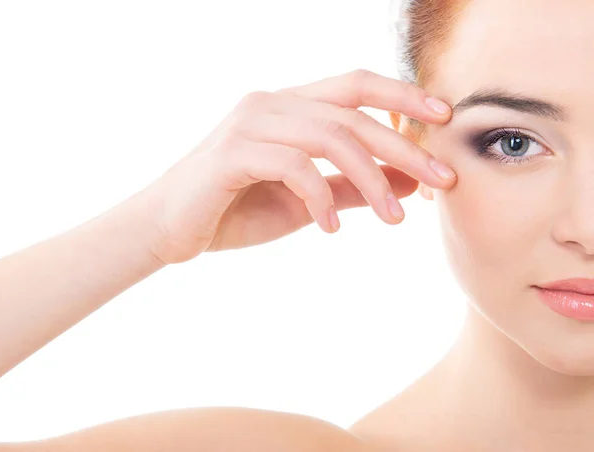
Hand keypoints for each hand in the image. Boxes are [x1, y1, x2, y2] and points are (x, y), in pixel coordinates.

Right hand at [143, 69, 455, 263]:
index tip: (446, 117)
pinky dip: (322, 198)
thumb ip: (352, 186)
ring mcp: (250, 123)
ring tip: (396, 219)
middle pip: (353, 111)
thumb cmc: (237, 209)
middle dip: (405, 144)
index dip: (403, 95)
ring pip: (330, 136)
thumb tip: (407, 182)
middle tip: (444, 180)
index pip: (356, 86)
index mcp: (290, 107)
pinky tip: (331, 229)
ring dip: (372, 179)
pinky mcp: (232, 152)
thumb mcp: (307, 199)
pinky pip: (295, 167)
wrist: (168, 229)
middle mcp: (271, 103)